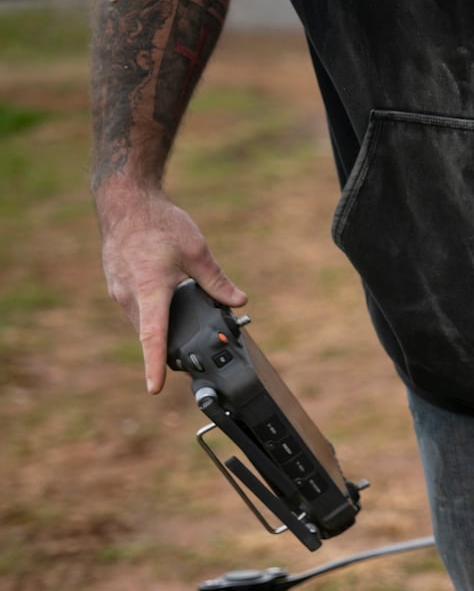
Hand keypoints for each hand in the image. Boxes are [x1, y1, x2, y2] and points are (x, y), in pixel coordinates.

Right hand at [96, 189, 244, 393]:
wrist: (125, 201)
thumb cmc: (159, 223)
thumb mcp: (197, 252)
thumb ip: (217, 281)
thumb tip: (238, 301)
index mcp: (150, 290)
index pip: (153, 337)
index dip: (154, 366)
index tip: (155, 389)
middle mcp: (129, 295)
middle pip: (151, 335)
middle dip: (169, 352)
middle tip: (195, 358)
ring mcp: (119, 291)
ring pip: (143, 324)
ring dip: (162, 332)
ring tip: (187, 333)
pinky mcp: (117, 286)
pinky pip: (136, 311)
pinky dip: (153, 317)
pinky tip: (169, 309)